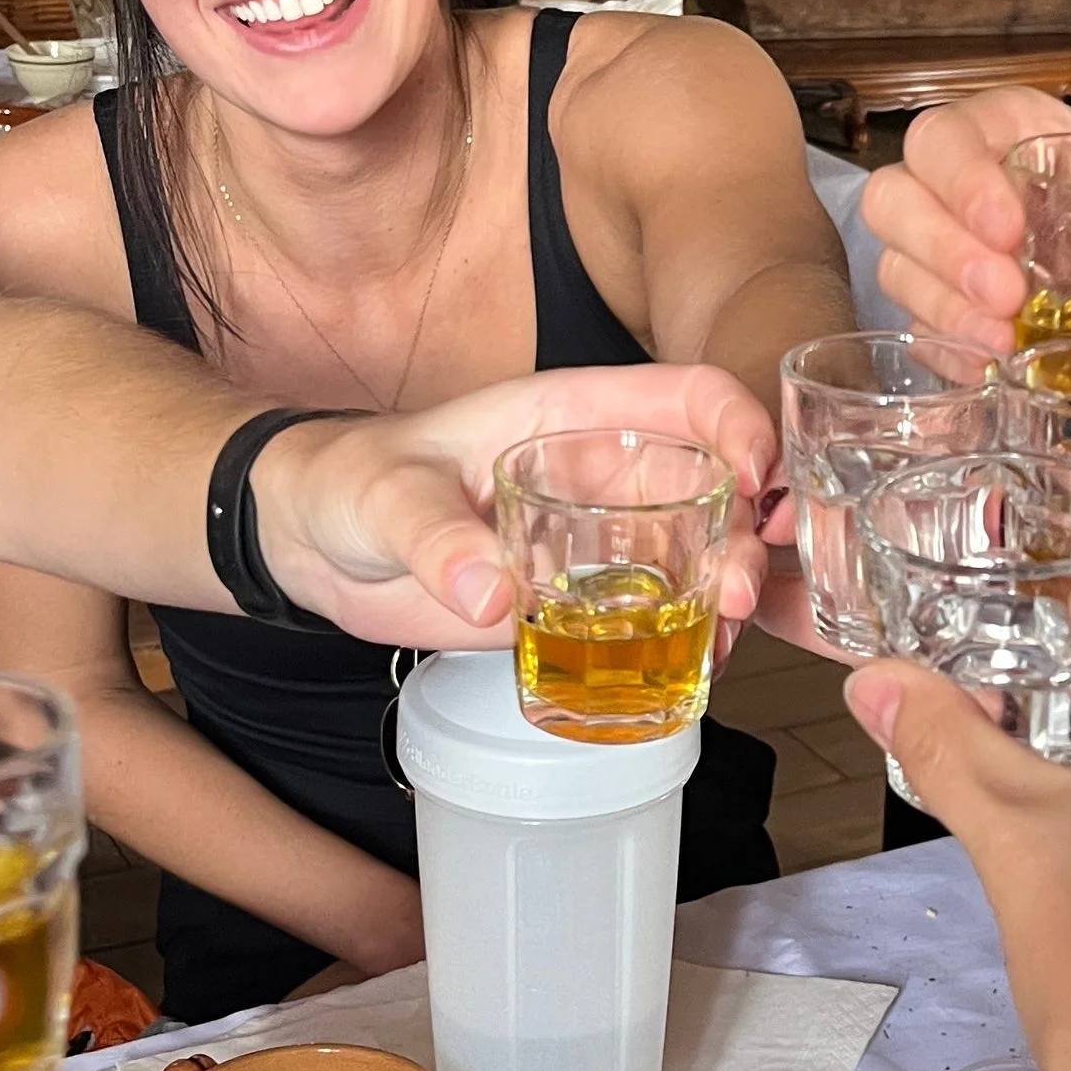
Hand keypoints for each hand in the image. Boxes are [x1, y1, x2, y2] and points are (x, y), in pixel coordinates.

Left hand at [250, 362, 776, 645]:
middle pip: (714, 489)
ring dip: (722, 600)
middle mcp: (603, 474)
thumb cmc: (347, 482)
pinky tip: (687, 672)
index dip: (741, 425)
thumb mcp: (384, 496)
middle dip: (743, 537)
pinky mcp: (579, 603)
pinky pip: (654, 620)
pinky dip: (683, 644)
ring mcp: (598, 542)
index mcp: (572, 414)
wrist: (312, 547)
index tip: (758, 475)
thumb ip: (435, 537)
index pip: (688, 398)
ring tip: (713, 644)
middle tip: (730, 593)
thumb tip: (491, 594)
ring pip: (697, 560)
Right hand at [860, 90, 1070, 354]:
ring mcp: (924, 245)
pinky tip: (986, 370)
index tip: (1011, 228)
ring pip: (894, 266)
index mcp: (989, 131)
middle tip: (1008, 295)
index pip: (944, 139)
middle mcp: (939, 183)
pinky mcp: (927, 299)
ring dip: (943, 306)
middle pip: (894, 200)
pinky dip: (946, 348)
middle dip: (945, 250)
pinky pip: (911, 324)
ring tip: (1002, 342)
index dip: (963, 181)